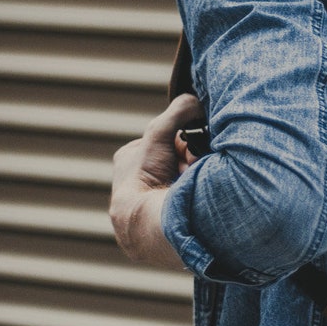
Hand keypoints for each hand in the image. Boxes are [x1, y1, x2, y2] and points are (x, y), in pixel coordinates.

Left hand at [109, 94, 201, 269]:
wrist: (147, 224)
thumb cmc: (146, 177)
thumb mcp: (159, 134)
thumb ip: (178, 111)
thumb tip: (195, 101)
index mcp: (128, 160)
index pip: (166, 142)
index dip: (184, 144)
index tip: (192, 152)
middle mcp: (135, 181)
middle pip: (177, 163)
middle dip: (191, 163)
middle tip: (198, 168)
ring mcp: (148, 203)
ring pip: (183, 182)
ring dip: (195, 180)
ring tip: (198, 185)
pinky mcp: (160, 223)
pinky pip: (185, 203)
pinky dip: (194, 198)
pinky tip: (198, 200)